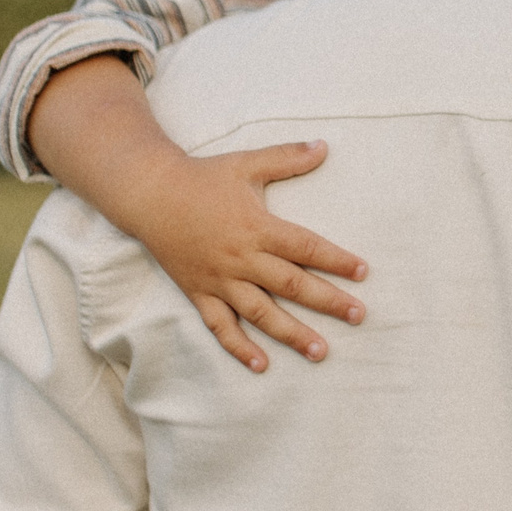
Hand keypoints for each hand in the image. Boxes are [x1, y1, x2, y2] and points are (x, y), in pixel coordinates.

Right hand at [126, 140, 369, 372]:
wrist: (148, 194)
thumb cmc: (202, 178)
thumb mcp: (246, 163)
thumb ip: (287, 157)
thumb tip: (324, 146)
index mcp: (257, 227)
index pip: (306, 247)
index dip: (336, 260)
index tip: (363, 273)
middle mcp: (241, 258)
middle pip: (291, 285)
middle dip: (328, 302)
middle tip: (359, 316)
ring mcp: (219, 279)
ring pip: (260, 313)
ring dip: (291, 334)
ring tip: (321, 351)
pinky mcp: (199, 293)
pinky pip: (220, 326)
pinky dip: (239, 347)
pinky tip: (262, 365)